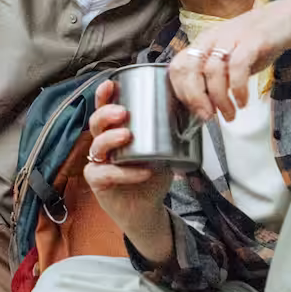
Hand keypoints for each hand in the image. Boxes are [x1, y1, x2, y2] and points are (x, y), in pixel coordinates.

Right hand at [81, 80, 174, 243]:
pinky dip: (125, 172)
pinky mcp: (98, 183)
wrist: (148, 208)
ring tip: (127, 135)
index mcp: (115, 131)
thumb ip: (172, 132)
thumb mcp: (165, 149)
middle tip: (122, 112)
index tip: (110, 84)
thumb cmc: (153, 174)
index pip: (105, 109)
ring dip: (110, 139)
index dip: (104, 95)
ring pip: (96, 146)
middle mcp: (102, 144)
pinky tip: (142, 171)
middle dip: (106, 114)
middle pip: (96, 124)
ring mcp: (98, 163)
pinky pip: (107, 174)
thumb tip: (194, 108)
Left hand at [171, 0, 290, 121]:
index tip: (195, 109)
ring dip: (219, 100)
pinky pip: (238, 67)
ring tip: (229, 115)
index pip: (178, 66)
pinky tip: (243, 101)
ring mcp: (232, 37)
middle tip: (208, 117)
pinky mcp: (253, 40)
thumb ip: (217, 76)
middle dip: (195, 99)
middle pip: (189, 69)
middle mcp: (213, 37)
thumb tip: (204, 104)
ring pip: (212, 72)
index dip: (182, 92)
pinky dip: (238, 89)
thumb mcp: (231, 57)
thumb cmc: (260, 41)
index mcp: (204, 41)